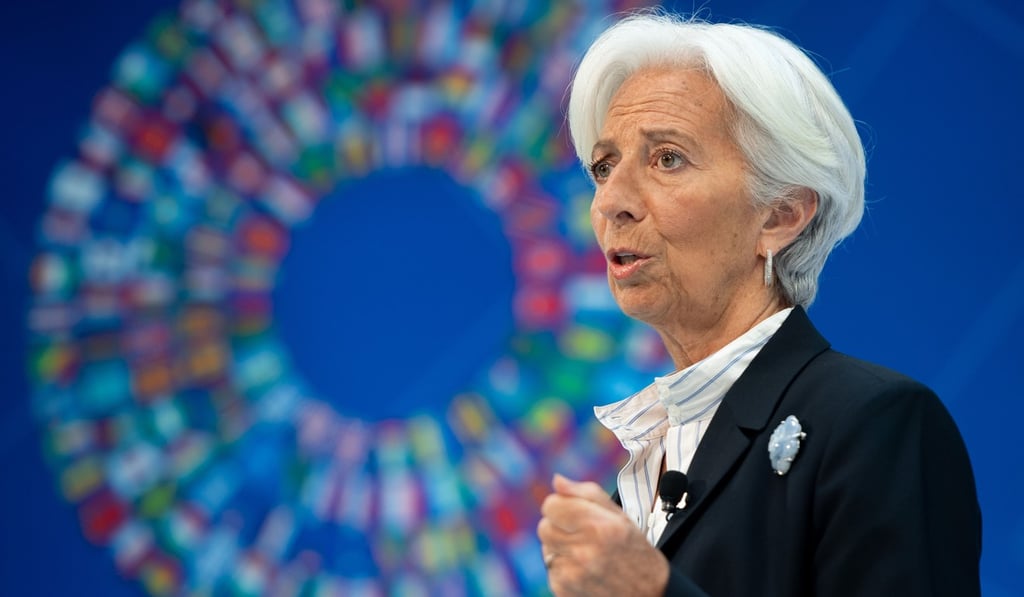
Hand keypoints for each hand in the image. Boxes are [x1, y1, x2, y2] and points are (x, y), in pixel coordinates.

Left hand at [537, 474, 669, 596]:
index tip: (572, 511)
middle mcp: (584, 551)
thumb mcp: (620, 516)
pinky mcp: (563, 590)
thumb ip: (586, 493)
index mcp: (598, 527)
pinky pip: (550, 569)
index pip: (551, 505)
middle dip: (558, 526)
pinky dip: (563, 567)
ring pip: (545, 548)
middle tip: (580, 533)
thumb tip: (557, 480)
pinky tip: (584, 569)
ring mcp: (572, 574)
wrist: (649, 594)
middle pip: (544, 527)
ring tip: (585, 552)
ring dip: (560, 547)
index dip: (561, 505)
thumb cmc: (634, 551)